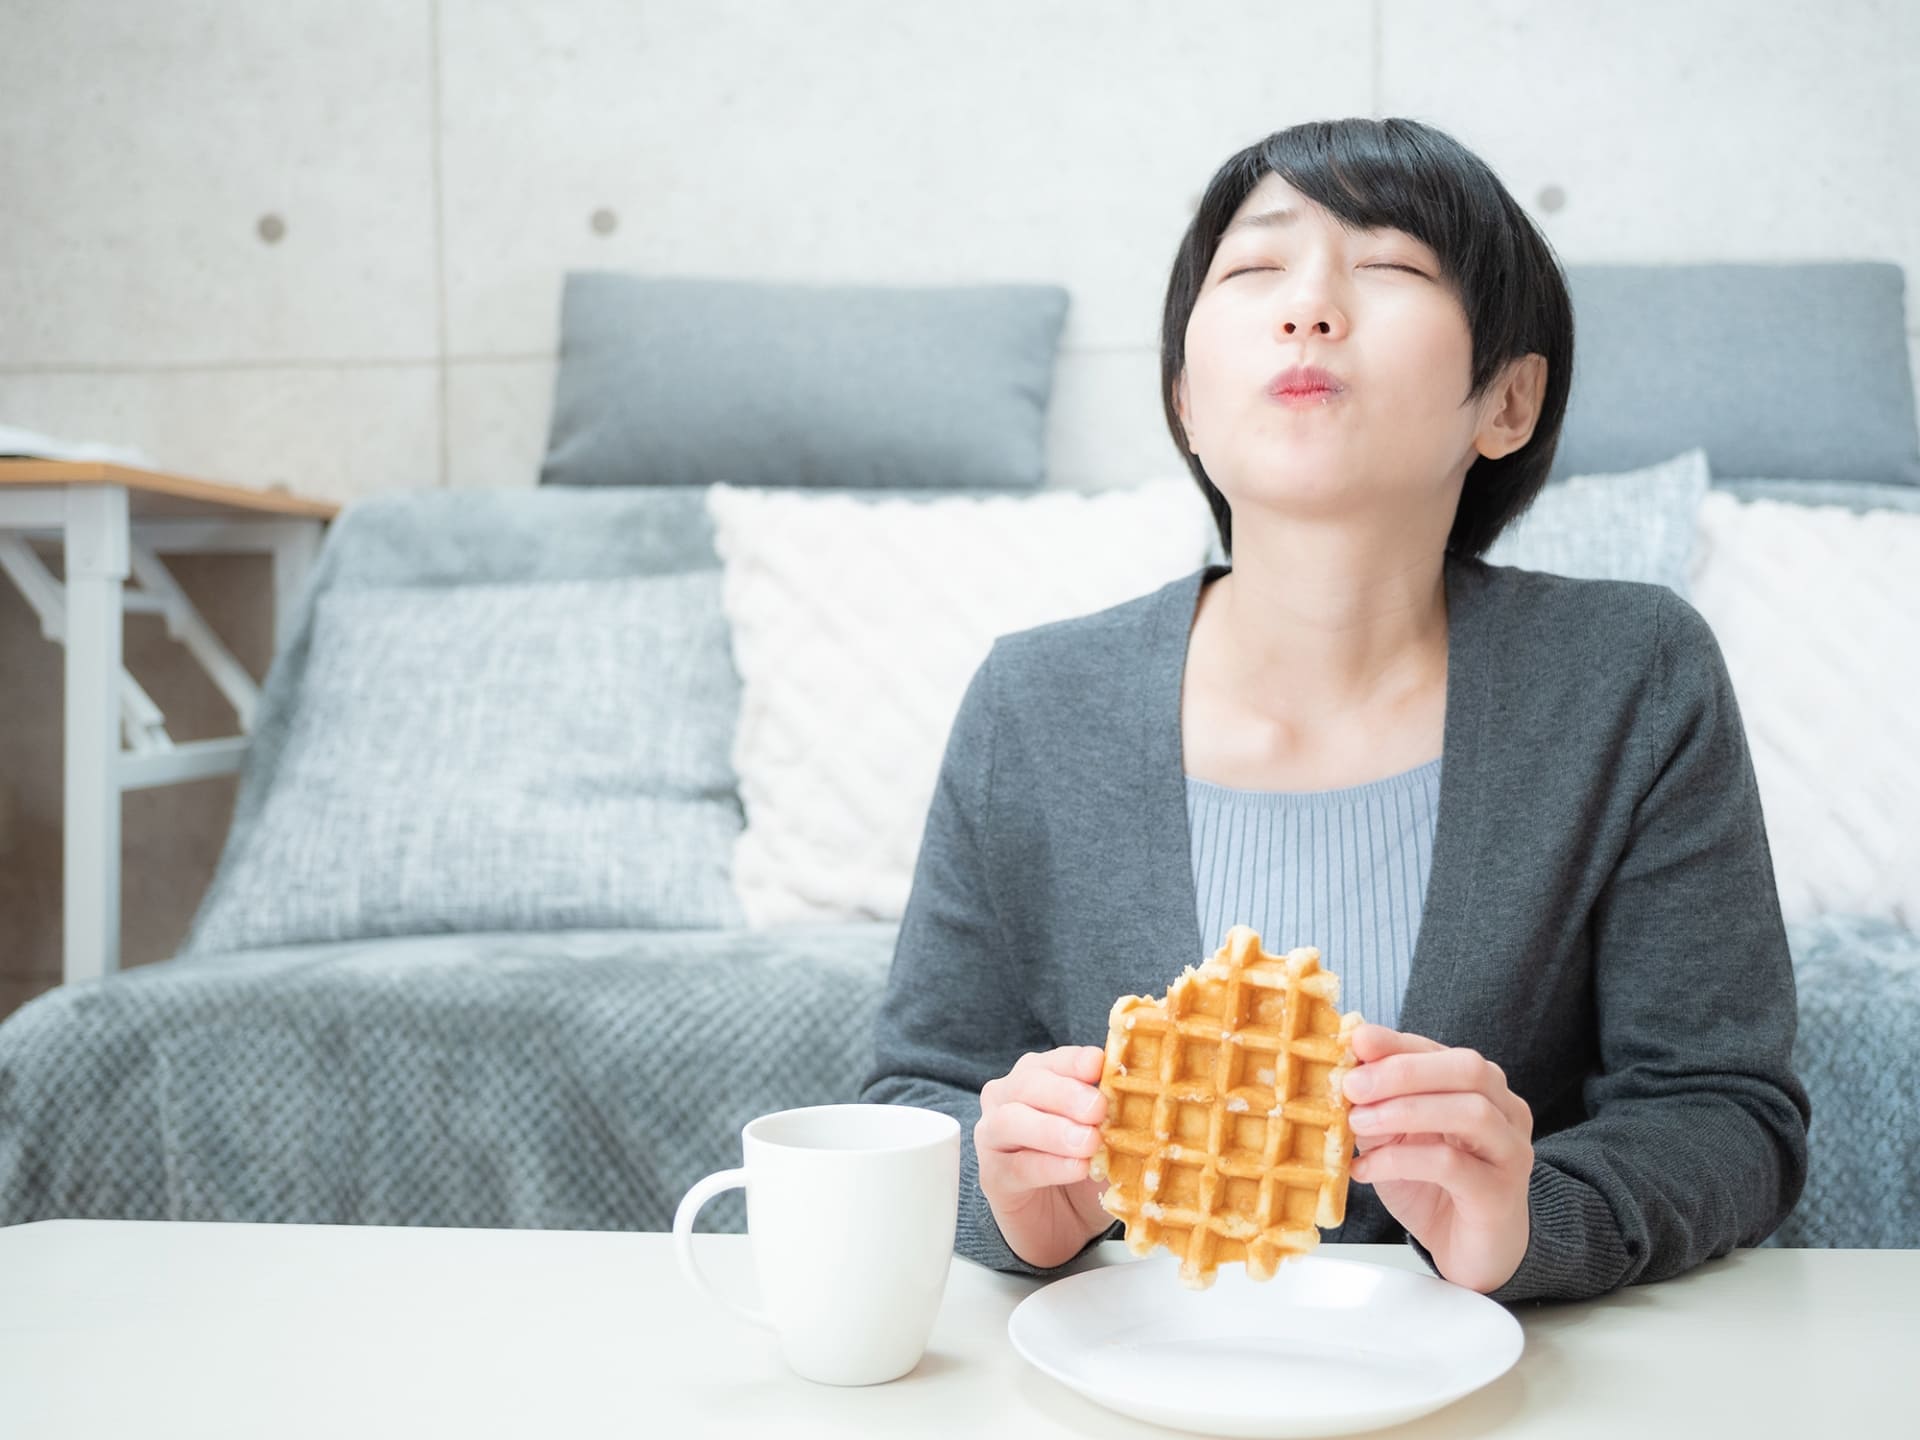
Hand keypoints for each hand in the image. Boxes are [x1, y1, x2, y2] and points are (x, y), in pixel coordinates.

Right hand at [976, 1046, 1113, 1268]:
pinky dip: (1050, 1166)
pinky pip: (1017, 1166)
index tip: (1100, 1064)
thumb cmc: (1086, 1167)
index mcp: (1041, 1076)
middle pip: (1029, 1082)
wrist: (1061, 1222)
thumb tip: (1155, 1103)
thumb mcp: (1109, 1139)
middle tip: (1099, 1108)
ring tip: (1088, 1142)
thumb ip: (1119, 1118)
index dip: (1076, 1061)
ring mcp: (995, 1134)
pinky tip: (1077, 1169)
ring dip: (1053, 1129)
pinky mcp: (992, 1174)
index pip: (1056, 1060)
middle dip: (1066, 1093)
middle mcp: (1010, 1096)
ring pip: (1013, 1120)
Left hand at [1341, 1024, 1532, 1293]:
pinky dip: (1400, 1161)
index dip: (1396, 1043)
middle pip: (1469, 1069)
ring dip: (1405, 1111)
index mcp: (1480, 1088)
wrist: (1470, 1252)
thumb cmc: (1434, 1188)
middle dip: (1404, 1071)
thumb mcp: (1395, 1137)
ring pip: (1471, 1112)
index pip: (1440, 1050)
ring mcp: (1510, 1152)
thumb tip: (1340, 1070)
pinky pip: (1453, 1165)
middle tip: (1353, 1084)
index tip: (1355, 1041)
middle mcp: (1505, 1112)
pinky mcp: (1499, 1193)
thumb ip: (1376, 1103)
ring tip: (1358, 1123)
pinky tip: (1366, 1169)